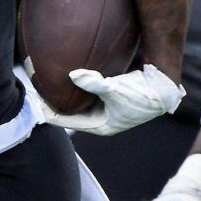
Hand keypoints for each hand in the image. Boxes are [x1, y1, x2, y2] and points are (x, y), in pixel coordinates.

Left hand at [39, 64, 182, 136]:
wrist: (165, 87)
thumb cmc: (142, 93)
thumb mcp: (116, 89)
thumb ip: (94, 83)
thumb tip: (72, 74)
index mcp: (101, 126)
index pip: (67, 122)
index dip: (49, 113)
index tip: (34, 102)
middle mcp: (102, 121)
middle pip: (70, 115)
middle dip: (53, 105)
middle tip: (36, 93)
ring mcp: (106, 110)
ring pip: (78, 105)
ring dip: (64, 97)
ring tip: (47, 86)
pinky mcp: (111, 99)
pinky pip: (87, 96)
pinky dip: (77, 89)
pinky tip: (68, 77)